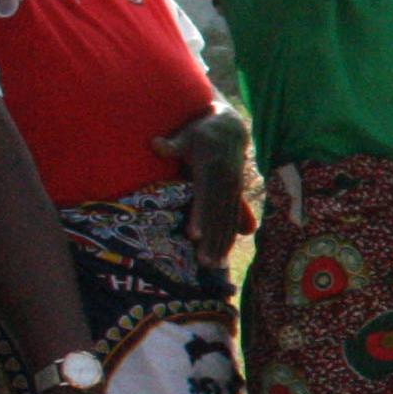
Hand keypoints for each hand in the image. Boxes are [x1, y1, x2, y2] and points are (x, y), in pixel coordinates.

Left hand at [152, 106, 250, 263]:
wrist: (231, 127)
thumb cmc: (202, 132)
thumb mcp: (188, 134)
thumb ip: (173, 143)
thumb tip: (156, 144)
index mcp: (212, 168)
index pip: (206, 196)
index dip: (201, 216)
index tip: (195, 235)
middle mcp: (226, 182)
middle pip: (218, 215)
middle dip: (212, 239)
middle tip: (205, 262)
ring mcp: (233, 190)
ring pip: (228, 220)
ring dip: (222, 244)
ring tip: (215, 266)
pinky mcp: (236, 195)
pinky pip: (233, 219)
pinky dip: (229, 237)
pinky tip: (225, 255)